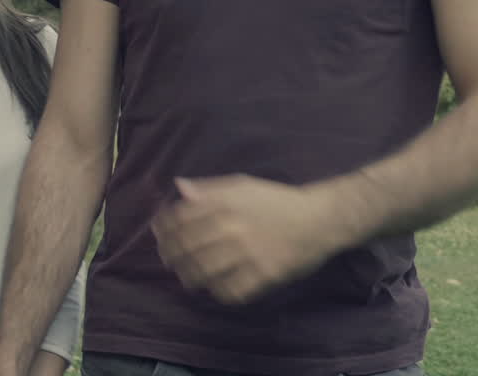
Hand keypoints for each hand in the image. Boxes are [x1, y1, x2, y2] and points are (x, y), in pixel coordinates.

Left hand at [151, 175, 345, 304]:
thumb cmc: (277, 201)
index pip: (180, 217)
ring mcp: (248, 252)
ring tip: (187, 278)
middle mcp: (233, 226)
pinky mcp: (263, 274)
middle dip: (171, 255)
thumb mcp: (242, 186)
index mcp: (225, 202)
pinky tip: (216, 288)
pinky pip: (231, 290)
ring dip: (189, 276)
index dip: (163, 228)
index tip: (158, 235)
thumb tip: (179, 187)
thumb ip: (209, 188)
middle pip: (187, 246)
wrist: (319, 219)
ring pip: (204, 271)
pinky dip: (218, 291)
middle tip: (168, 261)